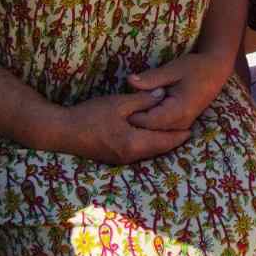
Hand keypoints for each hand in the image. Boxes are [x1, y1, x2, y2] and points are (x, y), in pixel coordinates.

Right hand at [66, 92, 192, 163]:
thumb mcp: (119, 104)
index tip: (193, 128)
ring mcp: (122, 159)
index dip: (179, 135)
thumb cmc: (90, 115)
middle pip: (159, 150)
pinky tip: (151, 136)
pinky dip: (149, 144)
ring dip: (161, 143)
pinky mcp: (115, 157)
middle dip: (173, 140)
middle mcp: (131, 156)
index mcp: (134, 143)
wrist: (62, 132)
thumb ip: (142, 100)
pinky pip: (139, 152)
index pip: (164, 141)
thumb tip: (163, 95)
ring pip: (149, 152)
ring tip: (174, 133)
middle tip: (189, 131)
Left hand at [125, 51, 229, 131]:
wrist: (215, 71)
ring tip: (127, 110)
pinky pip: (160, 128)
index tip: (119, 106)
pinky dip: (148, 122)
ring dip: (140, 123)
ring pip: (154, 132)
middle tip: (118, 109)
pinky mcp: (180, 124)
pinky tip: (139, 110)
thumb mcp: (173, 69)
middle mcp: (181, 123)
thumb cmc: (195, 68)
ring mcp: (181, 126)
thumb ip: (152, 78)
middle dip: (134, 121)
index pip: (149, 122)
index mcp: (179, 111)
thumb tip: (130, 81)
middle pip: (150, 130)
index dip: (132, 115)